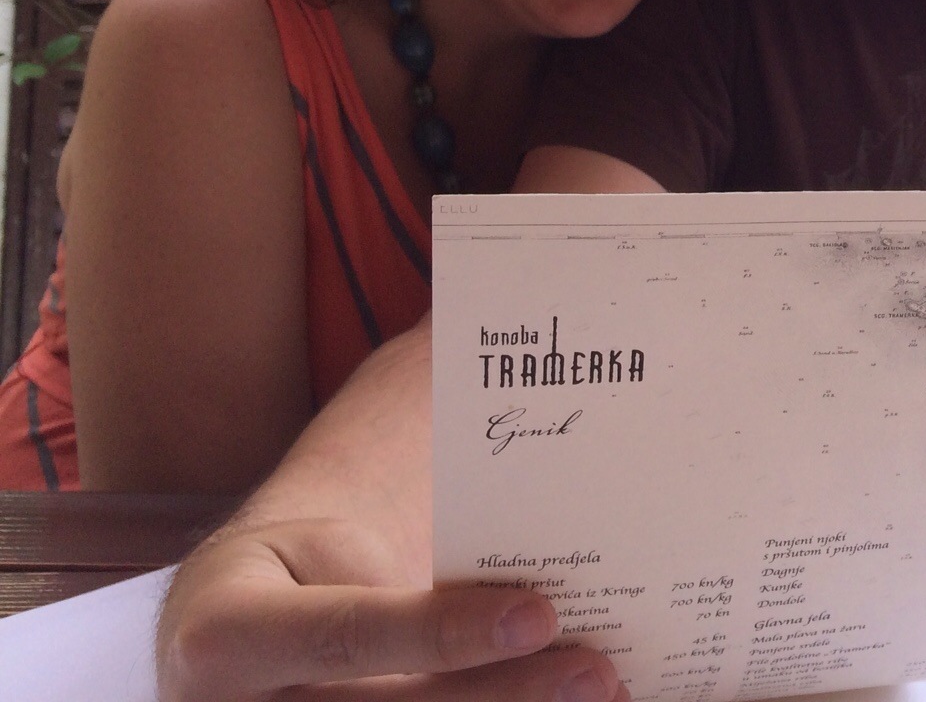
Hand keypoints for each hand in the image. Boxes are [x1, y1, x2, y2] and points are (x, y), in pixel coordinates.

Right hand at [157, 516, 628, 701]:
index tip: (539, 612)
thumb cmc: (302, 567)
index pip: (343, 635)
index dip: (441, 632)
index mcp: (223, 636)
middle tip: (596, 666)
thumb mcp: (316, 533)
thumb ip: (411, 488)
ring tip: (600, 688)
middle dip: (505, 691)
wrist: (242, 640)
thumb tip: (474, 359)